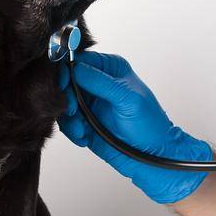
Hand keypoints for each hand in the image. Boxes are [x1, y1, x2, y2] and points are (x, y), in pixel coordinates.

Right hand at [57, 51, 211, 203]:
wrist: (152, 156)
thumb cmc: (150, 125)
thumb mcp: (128, 99)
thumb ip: (101, 83)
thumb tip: (76, 68)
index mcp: (111, 69)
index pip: (80, 59)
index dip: (68, 70)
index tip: (64, 85)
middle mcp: (98, 83)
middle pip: (66, 81)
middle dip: (66, 97)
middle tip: (73, 110)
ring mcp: (90, 103)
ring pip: (63, 102)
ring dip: (69, 118)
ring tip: (81, 129)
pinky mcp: (84, 122)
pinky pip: (66, 122)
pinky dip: (71, 130)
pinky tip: (84, 137)